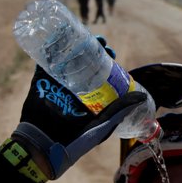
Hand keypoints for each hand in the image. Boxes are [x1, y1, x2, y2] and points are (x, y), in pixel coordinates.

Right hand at [11, 39, 145, 179]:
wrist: (45, 146)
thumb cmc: (77, 140)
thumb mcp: (103, 124)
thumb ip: (121, 110)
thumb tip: (141, 96)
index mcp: (88, 98)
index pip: (98, 74)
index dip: (105, 61)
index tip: (112, 52)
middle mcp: (72, 90)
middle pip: (83, 63)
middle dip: (92, 49)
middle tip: (101, 41)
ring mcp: (55, 86)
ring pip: (65, 59)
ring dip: (73, 45)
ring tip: (85, 36)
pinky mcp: (40, 84)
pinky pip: (43, 64)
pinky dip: (47, 50)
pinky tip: (56, 36)